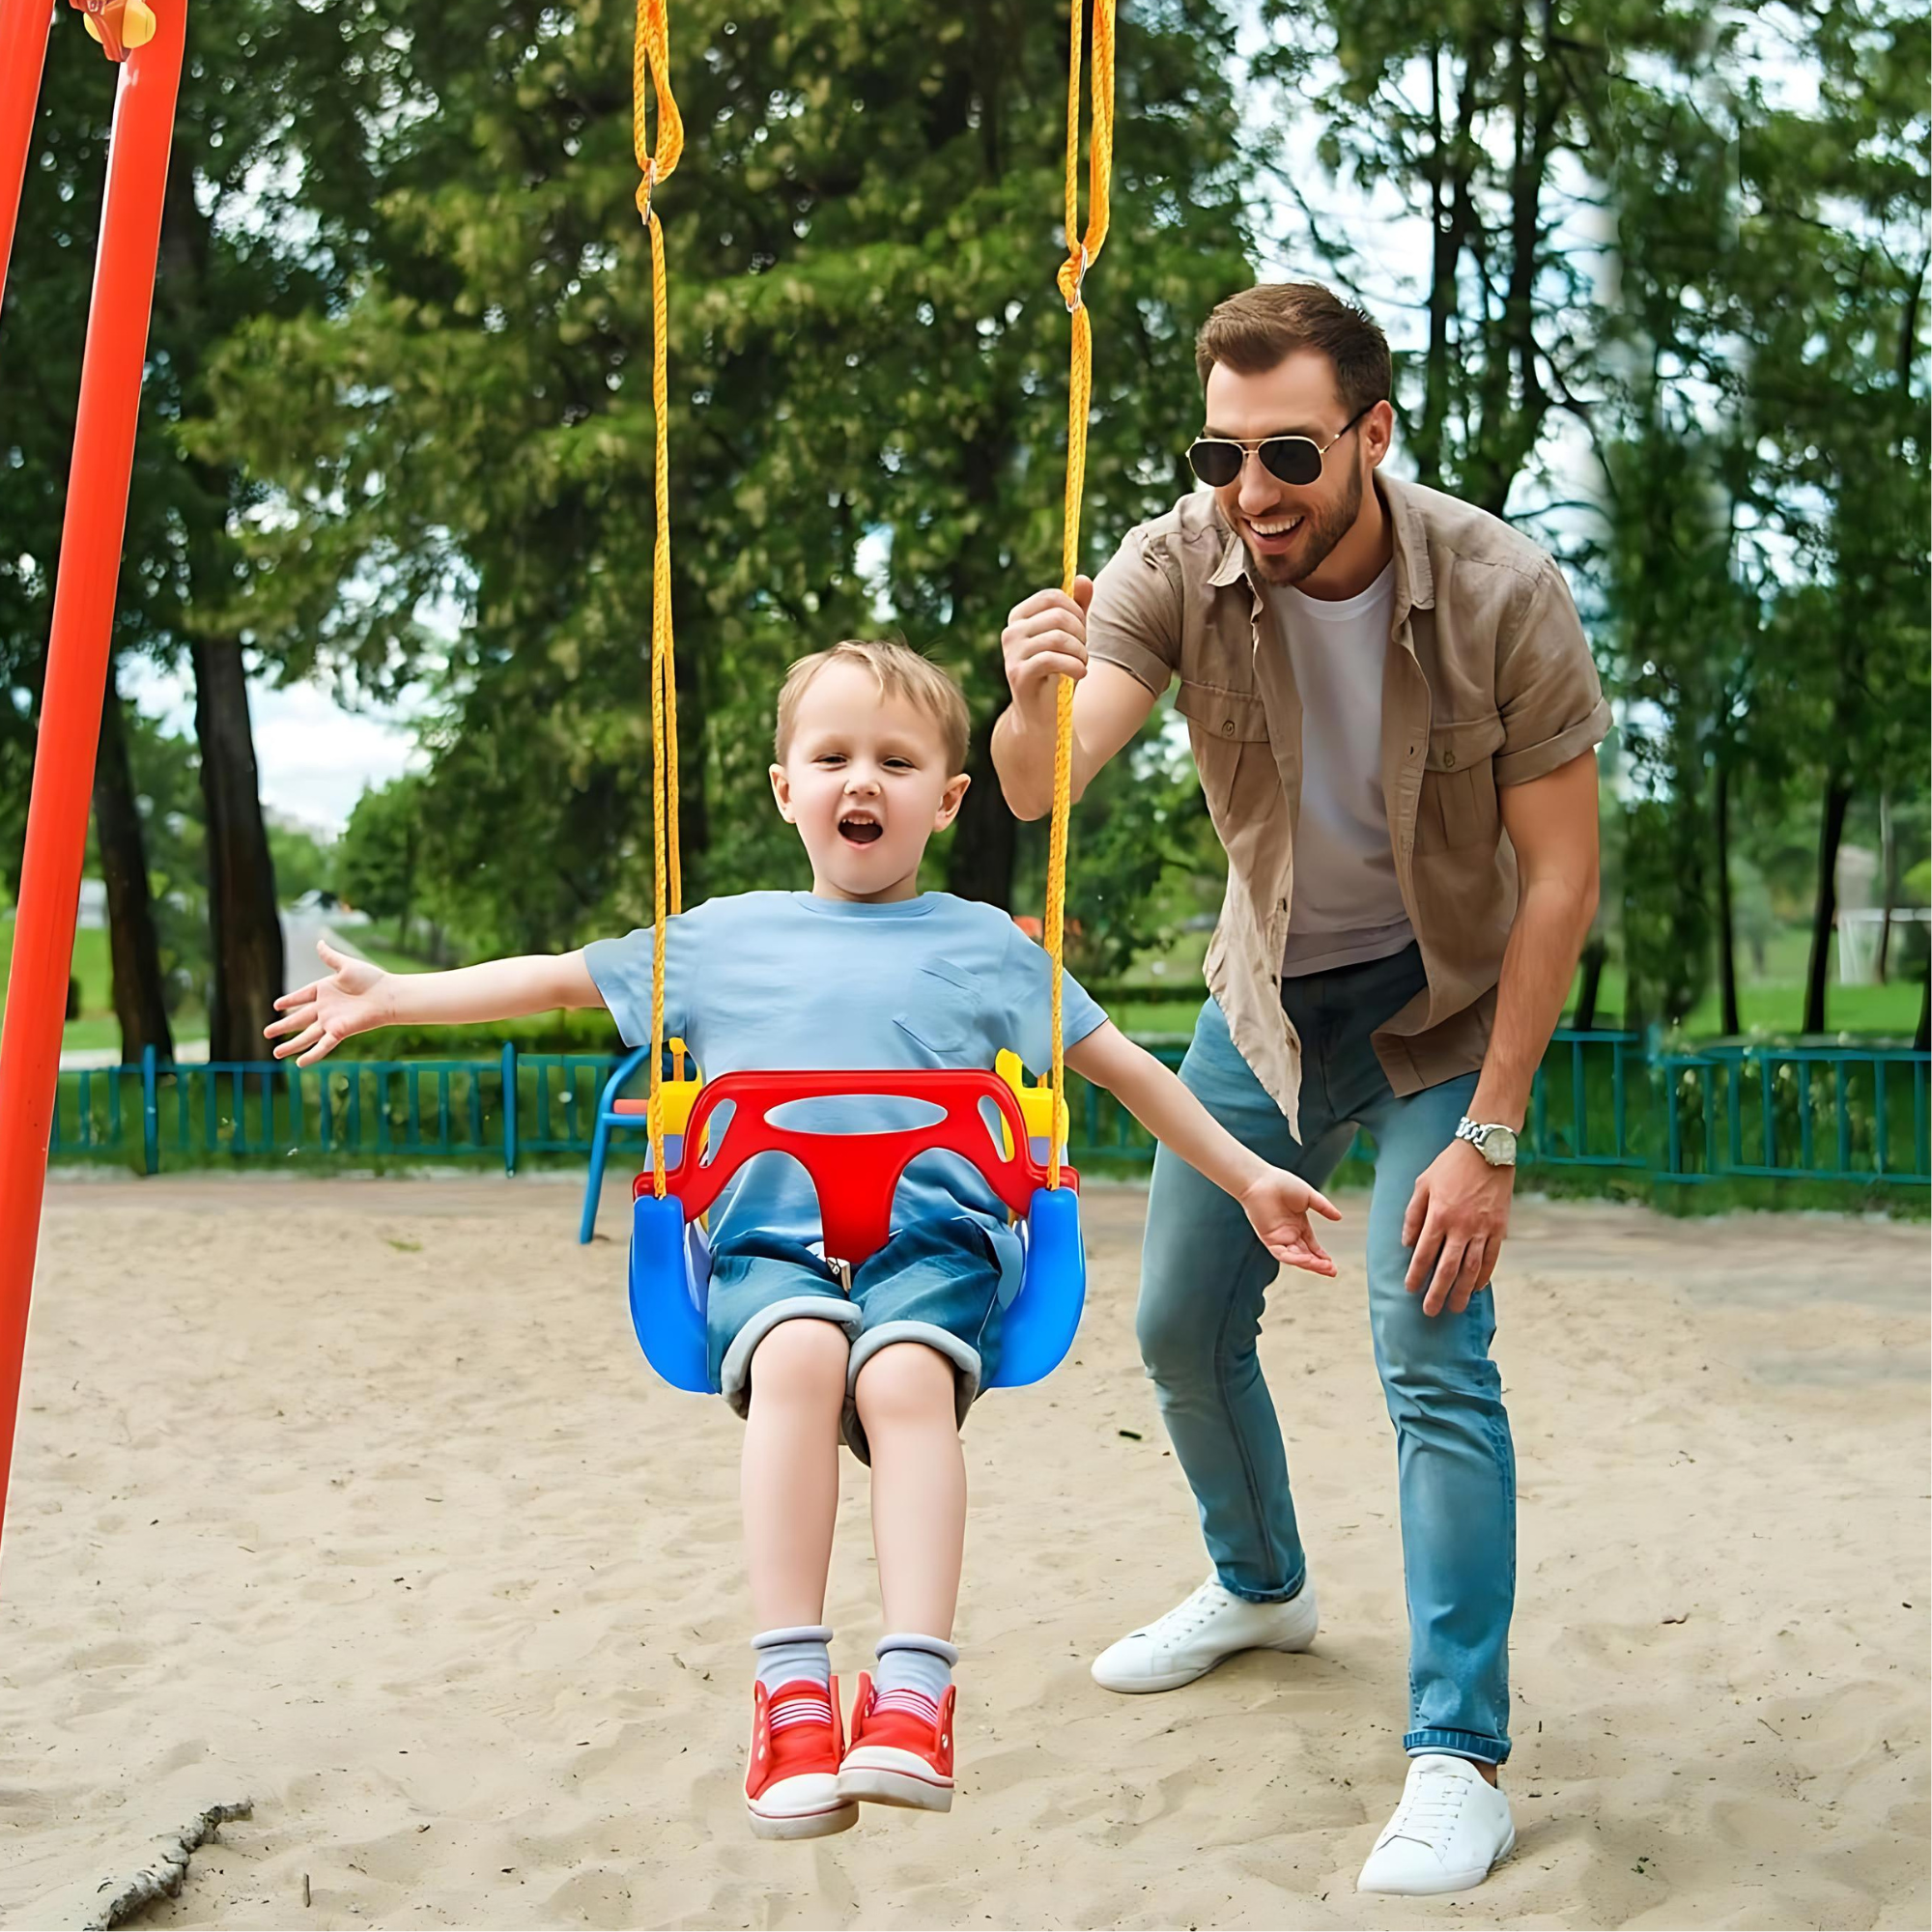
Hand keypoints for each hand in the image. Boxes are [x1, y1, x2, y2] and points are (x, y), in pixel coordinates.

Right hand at [264, 939, 392, 1065]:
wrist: (388, 995)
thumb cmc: (371, 979)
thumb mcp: (346, 965)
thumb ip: (330, 957)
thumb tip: (319, 942)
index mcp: (325, 990)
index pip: (302, 996)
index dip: (290, 1001)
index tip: (276, 1006)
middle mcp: (325, 1008)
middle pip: (299, 1019)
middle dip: (283, 1026)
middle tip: (266, 1032)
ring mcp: (331, 1021)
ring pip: (306, 1036)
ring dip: (292, 1045)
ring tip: (276, 1054)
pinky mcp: (338, 1032)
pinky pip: (322, 1045)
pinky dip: (311, 1054)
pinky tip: (300, 1063)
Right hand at [1000, 576, 1092, 727]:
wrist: (1043, 714)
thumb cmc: (1057, 672)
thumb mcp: (1071, 636)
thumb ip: (1077, 608)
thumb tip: (1082, 579)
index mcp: (1019, 617)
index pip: (1051, 597)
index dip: (1075, 610)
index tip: (1082, 631)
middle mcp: (1010, 632)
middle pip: (1057, 616)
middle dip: (1080, 633)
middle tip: (1083, 652)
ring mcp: (1011, 654)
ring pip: (1057, 638)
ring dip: (1079, 652)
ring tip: (1082, 664)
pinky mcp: (1018, 674)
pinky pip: (1052, 659)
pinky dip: (1074, 666)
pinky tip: (1080, 674)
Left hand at [1238, 1167, 1341, 1276]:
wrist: (1261, 1181)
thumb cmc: (1282, 1184)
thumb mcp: (1309, 1197)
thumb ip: (1323, 1207)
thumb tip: (1339, 1217)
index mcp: (1298, 1225)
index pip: (1311, 1246)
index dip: (1321, 1256)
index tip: (1331, 1264)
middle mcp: (1289, 1234)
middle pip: (1305, 1255)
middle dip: (1318, 1264)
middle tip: (1332, 1271)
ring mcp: (1278, 1238)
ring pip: (1295, 1257)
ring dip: (1310, 1264)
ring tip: (1324, 1267)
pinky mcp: (1268, 1239)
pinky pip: (1282, 1254)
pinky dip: (1295, 1258)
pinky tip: (1308, 1260)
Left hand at [1401, 1139, 1513, 1315]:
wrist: (1486, 1151)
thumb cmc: (1449, 1166)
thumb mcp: (1422, 1184)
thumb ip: (1413, 1215)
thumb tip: (1408, 1244)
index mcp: (1438, 1215)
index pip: (1424, 1253)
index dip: (1416, 1274)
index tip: (1410, 1289)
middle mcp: (1460, 1226)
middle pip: (1447, 1268)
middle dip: (1437, 1292)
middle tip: (1430, 1311)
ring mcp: (1482, 1229)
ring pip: (1471, 1269)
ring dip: (1461, 1291)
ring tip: (1454, 1308)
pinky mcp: (1499, 1228)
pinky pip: (1491, 1258)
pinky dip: (1483, 1276)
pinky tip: (1475, 1288)